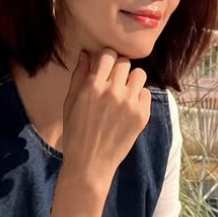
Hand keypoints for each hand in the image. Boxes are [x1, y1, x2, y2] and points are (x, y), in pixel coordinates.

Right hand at [61, 48, 150, 197]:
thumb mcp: (70, 101)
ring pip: (139, 74)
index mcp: (93, 86)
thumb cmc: (76, 132)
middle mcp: (113, 91)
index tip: (105, 66)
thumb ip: (79, 75)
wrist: (90, 163)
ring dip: (132, 80)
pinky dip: (139, 97)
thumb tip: (86, 53)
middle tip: (114, 81)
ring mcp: (130, 103)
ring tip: (124, 92)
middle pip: (125, 62)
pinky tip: (129, 107)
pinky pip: (147, 93)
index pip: (108, 54)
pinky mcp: (142, 115)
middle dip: (119, 68)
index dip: (107, 58)